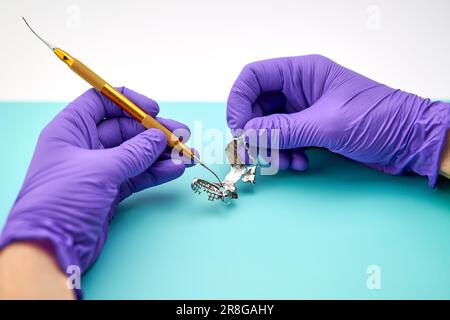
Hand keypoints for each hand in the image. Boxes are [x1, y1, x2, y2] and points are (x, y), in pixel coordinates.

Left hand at [0, 87, 192, 276]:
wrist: (52, 248)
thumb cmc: (63, 200)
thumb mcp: (101, 169)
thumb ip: (134, 152)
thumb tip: (159, 138)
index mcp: (70, 130)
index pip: (101, 102)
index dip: (129, 102)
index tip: (154, 109)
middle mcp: (84, 146)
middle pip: (125, 129)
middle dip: (154, 132)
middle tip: (182, 135)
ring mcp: (99, 170)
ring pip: (136, 154)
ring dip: (162, 154)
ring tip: (187, 155)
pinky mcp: (110, 191)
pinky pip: (138, 175)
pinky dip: (156, 172)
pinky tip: (175, 170)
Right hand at [227, 55, 449, 185]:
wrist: (409, 141)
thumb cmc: (378, 120)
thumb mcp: (327, 124)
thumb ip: (283, 129)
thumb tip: (247, 133)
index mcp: (303, 73)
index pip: (255, 77)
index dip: (239, 101)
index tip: (238, 128)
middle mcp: (299, 88)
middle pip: (257, 105)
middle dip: (254, 131)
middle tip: (254, 153)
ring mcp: (304, 110)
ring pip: (269, 127)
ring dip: (271, 147)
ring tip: (287, 161)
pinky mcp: (310, 129)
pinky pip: (284, 140)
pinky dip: (285, 153)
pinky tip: (300, 163)